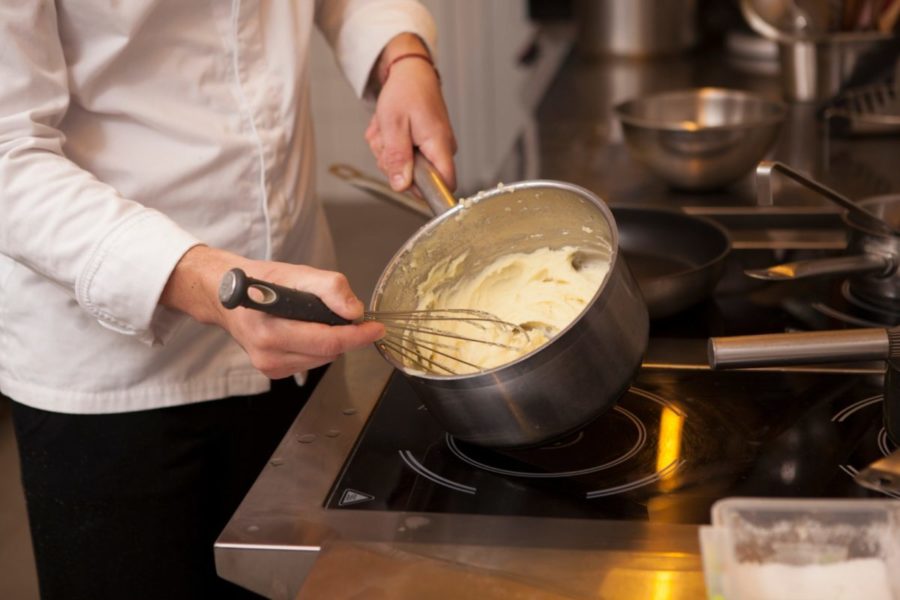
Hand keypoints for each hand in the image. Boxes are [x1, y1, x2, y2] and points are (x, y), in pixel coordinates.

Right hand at [160, 246, 383, 378]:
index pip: (327, 341)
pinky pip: (311, 362)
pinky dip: (317, 347)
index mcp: (270, 330)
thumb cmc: (260, 281)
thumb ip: (329, 287)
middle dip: (344, 335)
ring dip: (330, 341)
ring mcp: (269, 366)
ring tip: (314, 318)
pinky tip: (304, 330)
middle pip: (328, 352)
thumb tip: (354, 311)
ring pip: (322, 359)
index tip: (376, 328)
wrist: (226, 295)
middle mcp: (267, 354)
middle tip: (341, 312)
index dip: (357, 336)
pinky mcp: (272, 371)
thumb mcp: (297, 272)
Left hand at [365, 33, 456, 191]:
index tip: (404, 177)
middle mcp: (442, 149)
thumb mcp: (393, 125)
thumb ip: (398, 158)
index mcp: (439, 145)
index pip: (445, 184)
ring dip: (389, 153)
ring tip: (388, 131)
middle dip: (394, 165)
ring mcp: (434, 147)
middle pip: (418, 180)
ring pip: (407, 169)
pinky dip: (392, 146)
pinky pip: (406, 157)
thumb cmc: (405, 91)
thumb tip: (401, 186)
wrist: (410, 72)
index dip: (424, 189)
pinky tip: (392, 131)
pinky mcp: (426, 145)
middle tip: (387, 141)